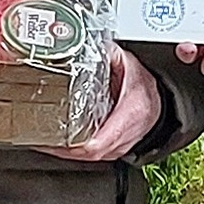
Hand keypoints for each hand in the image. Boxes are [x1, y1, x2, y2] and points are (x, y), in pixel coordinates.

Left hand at [42, 46, 161, 162]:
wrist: (160, 97)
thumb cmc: (144, 82)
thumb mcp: (126, 62)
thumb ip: (104, 53)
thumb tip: (81, 45)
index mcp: (131, 110)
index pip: (100, 140)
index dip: (76, 145)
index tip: (57, 140)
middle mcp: (127, 133)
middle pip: (92, 153)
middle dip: (65, 151)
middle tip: (43, 141)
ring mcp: (123, 144)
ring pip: (93, 159)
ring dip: (70, 154)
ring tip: (48, 143)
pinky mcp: (118, 149)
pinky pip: (97, 157)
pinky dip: (79, 153)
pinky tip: (64, 146)